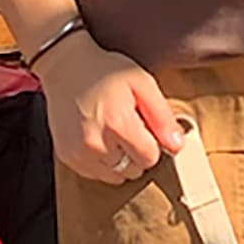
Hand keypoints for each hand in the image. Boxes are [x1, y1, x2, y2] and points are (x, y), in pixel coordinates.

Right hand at [37, 32, 183, 184]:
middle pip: (133, 170)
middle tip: (128, 126)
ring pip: (115, 177)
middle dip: (137, 152)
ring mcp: (78, 154)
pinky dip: (102, 162)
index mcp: (118, 124)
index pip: (150, 158)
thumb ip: (162, 117)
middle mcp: (96, 144)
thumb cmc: (107, 71)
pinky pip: (95, 174)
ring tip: (113, 132)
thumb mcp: (142, 83)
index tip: (146, 126)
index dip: (153, 143)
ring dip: (120, 160)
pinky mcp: (67, 157)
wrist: (66, 67)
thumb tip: (178, 146)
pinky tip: (99, 137)